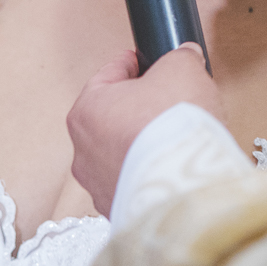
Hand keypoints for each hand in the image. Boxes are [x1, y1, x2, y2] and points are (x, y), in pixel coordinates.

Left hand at [67, 44, 223, 216]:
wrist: (180, 183)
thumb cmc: (170, 126)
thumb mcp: (181, 68)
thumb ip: (178, 58)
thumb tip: (183, 58)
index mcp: (86, 111)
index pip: (107, 77)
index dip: (129, 65)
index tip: (140, 61)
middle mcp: (82, 150)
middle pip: (110, 118)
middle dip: (135, 107)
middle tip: (162, 100)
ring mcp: (96, 183)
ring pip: (118, 154)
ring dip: (139, 143)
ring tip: (169, 137)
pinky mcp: (115, 206)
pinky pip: (131, 181)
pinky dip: (146, 172)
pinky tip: (167, 166)